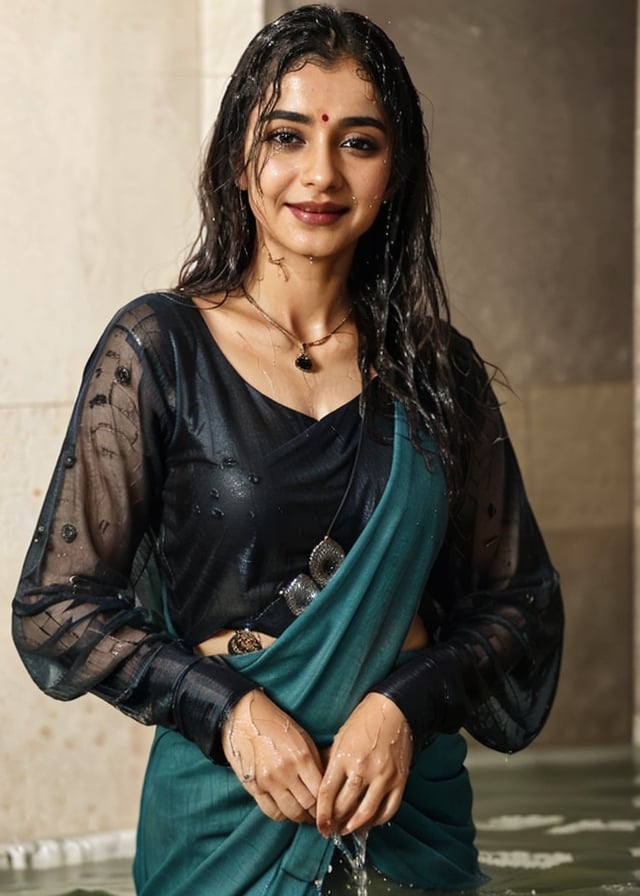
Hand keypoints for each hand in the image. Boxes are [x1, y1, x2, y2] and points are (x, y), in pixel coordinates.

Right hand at [221, 689, 323, 823]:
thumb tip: (325, 786)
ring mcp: (268, 781)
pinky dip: (282, 815)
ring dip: (300, 817)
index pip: (320, 792)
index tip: (330, 806)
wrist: (244, 718)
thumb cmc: (276, 725)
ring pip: (290, 813)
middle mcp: (285, 772)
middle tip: (320, 815)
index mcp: (301, 757)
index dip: (328, 804)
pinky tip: (287, 810)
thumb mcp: (303, 738)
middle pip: (307, 806)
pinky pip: (272, 812)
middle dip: (316, 814)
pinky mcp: (254, 787)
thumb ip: (315, 763)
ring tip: (305, 815)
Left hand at [316, 693, 411, 837]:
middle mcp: (363, 768)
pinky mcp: (399, 780)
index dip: (322, 813)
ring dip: (354, 826)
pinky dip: (377, 821)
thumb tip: (318, 786)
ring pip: (366, 813)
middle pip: (344, 806)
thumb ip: (329, 762)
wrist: (393, 710)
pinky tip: (369, 823)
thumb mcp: (339, 738)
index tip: (320, 825)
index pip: (328, 793)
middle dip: (335, 821)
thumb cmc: (363, 722)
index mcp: (344, 756)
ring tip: (346, 830)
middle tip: (330, 828)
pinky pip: (388, 810)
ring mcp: (383, 776)